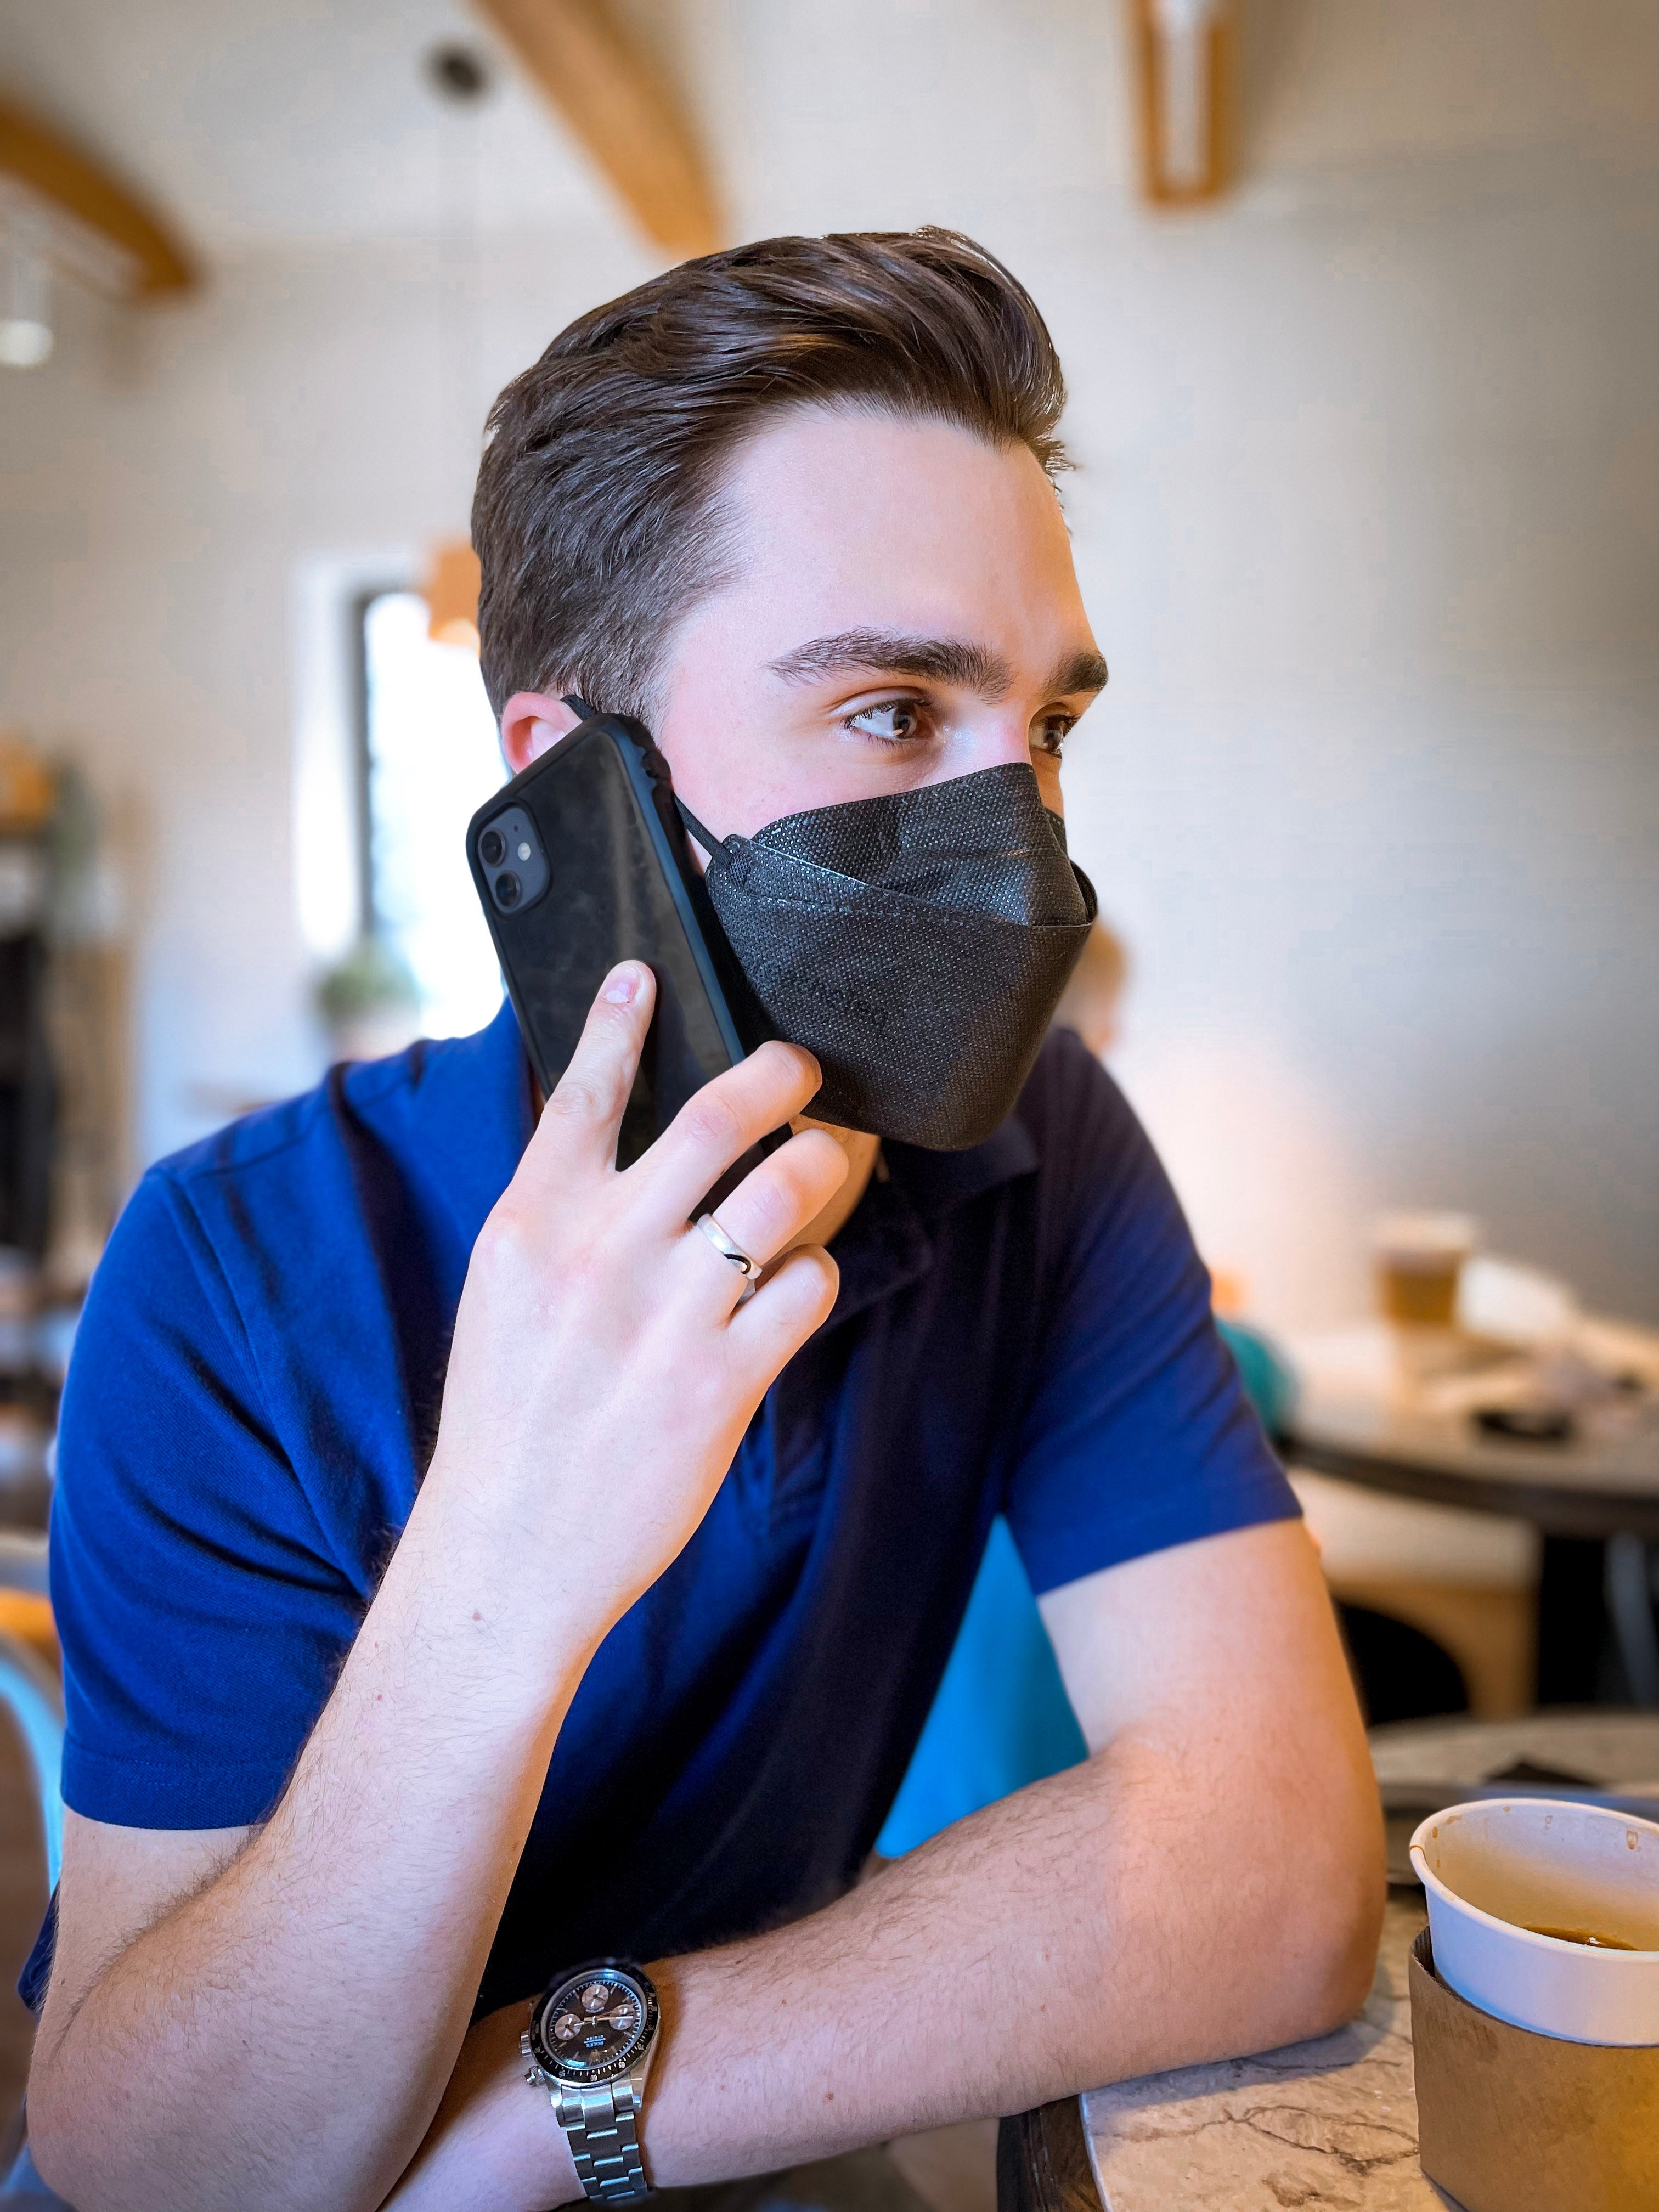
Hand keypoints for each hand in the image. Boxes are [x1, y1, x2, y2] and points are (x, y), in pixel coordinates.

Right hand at [425, 962, 844, 1649]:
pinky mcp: (723, 1383)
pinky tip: (793, 1290)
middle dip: (776, 1072)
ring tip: (818, 1172)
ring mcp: (666, 1317)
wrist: (509, 1550)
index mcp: (531, 1226)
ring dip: (819, 1169)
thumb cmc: (508, 1418)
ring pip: (784, 1189)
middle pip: (713, 1117)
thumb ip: (560, 1214)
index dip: (617, 1024)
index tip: (644, 975)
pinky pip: (808, 1287)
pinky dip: (814, 1276)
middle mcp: (600, 1256)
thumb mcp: (504, 1296)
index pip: (579, 1096)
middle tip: (799, 1066)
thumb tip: (624, 1142)